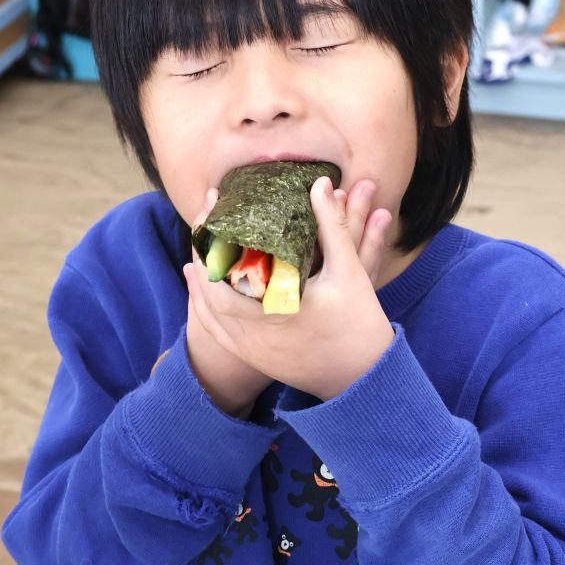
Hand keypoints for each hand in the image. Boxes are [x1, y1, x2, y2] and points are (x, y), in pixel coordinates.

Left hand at [183, 177, 395, 400]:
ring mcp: (252, 351)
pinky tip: (205, 291)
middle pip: (208, 288)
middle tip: (204, 221)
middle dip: (202, 251)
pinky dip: (209, 308)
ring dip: (201, 280)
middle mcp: (254, 333)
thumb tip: (321, 185)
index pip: (223, 266)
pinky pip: (220, 333)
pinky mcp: (257, 360)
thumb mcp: (349, 271)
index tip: (212, 203)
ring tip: (197, 252)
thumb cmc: (360, 324)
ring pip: (209, 313)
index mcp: (273, 309)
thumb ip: (333, 225)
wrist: (367, 378)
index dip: (212, 231)